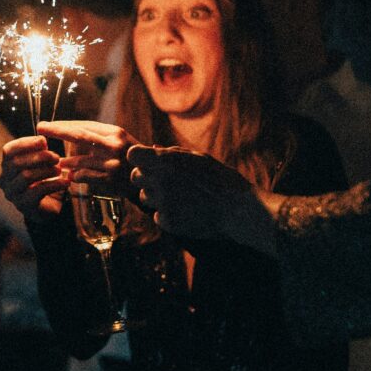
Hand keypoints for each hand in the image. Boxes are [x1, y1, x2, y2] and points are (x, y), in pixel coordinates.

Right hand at [0, 135, 68, 221]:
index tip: (43, 141)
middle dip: (39, 157)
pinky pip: (37, 191)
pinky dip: (54, 184)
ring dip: (46, 171)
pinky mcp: (23, 206)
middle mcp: (4, 180)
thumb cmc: (45, 179)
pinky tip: (65, 182)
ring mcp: (12, 194)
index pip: (8, 150)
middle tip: (56, 157)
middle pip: (16, 163)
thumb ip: (39, 150)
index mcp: (6, 166)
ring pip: (26, 176)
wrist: (50, 207)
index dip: (25, 143)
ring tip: (60, 170)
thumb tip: (42, 140)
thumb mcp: (42, 162)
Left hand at [37, 120, 139, 200]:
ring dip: (66, 161)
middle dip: (57, 131)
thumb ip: (99, 138)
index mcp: (115, 132)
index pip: (85, 125)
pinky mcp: (111, 179)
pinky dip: (75, 176)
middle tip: (40, 127)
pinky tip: (69, 177)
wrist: (154, 181)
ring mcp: (112, 162)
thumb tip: (72, 132)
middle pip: (79, 135)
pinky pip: (85, 177)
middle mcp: (114, 144)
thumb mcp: (120, 143)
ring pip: (80, 160)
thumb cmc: (133, 160)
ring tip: (57, 162)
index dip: (64, 124)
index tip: (49, 124)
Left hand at [127, 145, 275, 252]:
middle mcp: (161, 179)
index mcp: (168, 160)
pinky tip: (185, 212)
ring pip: (144, 197)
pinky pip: (157, 216)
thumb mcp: (199, 158)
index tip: (149, 163)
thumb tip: (151, 148)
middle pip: (135, 177)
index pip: (133, 155)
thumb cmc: (221, 179)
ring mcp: (163, 202)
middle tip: (166, 181)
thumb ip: (172, 153)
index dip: (140, 159)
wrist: (238, 209)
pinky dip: (167, 215)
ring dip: (156, 197)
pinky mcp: (167, 221)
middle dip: (146, 178)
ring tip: (179, 197)